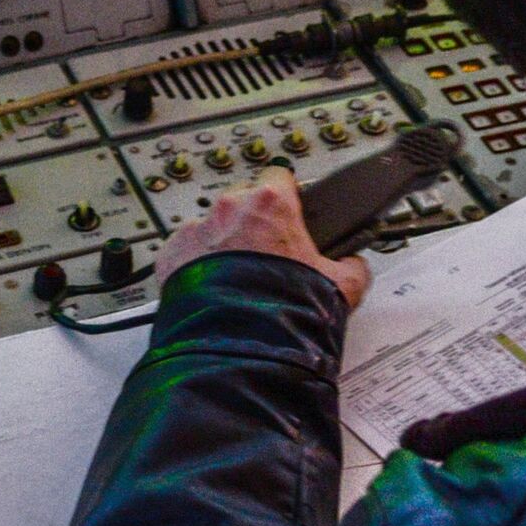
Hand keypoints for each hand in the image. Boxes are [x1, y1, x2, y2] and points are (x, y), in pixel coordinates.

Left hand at [154, 167, 370, 308]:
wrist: (242, 348)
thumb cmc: (286, 312)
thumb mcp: (342, 287)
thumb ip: (352, 266)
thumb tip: (355, 264)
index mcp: (271, 203)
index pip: (280, 178)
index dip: (287, 198)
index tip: (289, 215)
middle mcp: (230, 208)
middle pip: (242, 201)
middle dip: (253, 223)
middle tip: (266, 256)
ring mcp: (196, 231)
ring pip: (211, 227)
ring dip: (222, 246)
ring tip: (236, 281)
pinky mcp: (170, 256)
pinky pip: (183, 252)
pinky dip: (195, 267)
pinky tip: (212, 291)